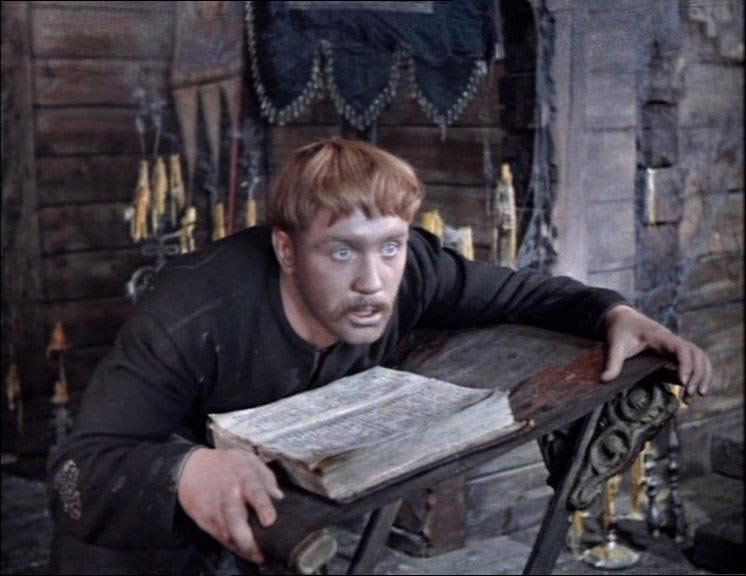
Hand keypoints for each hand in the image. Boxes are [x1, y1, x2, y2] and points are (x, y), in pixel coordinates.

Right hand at [177, 448, 283, 563]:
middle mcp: (229, 496)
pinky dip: (235, 548)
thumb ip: (268, 480)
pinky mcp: (206, 522)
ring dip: (244, 549)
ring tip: (260, 556)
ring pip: (228, 535)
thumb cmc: (229, 465)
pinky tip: (248, 552)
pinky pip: (222, 539)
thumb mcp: (251, 462)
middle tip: (262, 551)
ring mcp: (216, 511)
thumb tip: (280, 499)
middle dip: (247, 540)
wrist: (193, 468)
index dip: (263, 507)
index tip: (270, 521)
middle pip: (235, 521)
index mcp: (244, 478)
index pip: (254, 492)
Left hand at [600, 304, 713, 397]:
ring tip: (697, 395)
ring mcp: (675, 345)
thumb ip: (612, 362)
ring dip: (702, 374)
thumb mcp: (614, 344)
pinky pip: (693, 359)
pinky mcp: (674, 351)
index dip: (686, 365)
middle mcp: (672, 340)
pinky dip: (698, 372)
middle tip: (691, 394)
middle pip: (697, 354)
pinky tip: (693, 387)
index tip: (682, 382)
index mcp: (660, 336)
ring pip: (699, 356)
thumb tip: (604, 380)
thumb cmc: (620, 329)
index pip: (682, 349)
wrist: (622, 318)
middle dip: (698, 374)